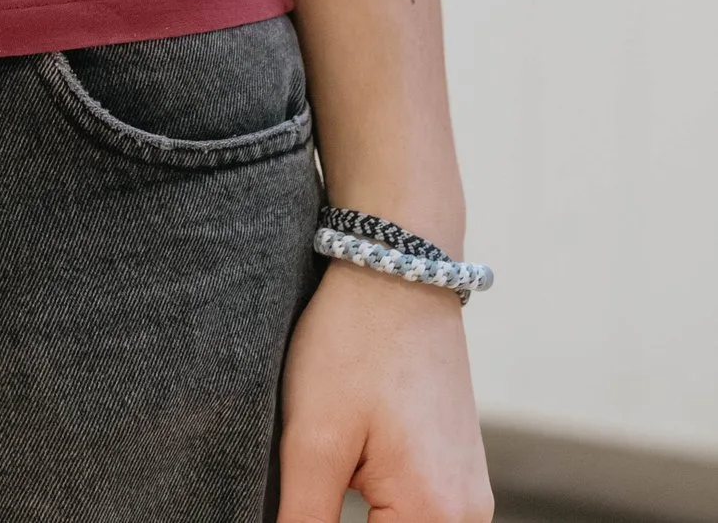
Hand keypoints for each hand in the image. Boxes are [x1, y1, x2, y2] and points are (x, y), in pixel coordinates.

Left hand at [279, 263, 491, 522]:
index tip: (298, 507)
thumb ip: (304, 521)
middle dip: (340, 522)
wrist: (398, 272)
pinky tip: (349, 481)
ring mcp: (470, 498)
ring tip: (326, 481)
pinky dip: (383, 513)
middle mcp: (468, 518)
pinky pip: (421, 517)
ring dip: (360, 519)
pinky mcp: (461, 476)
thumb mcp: (313, 439)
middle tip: (309, 489)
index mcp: (435, 516)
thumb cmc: (354, 344)